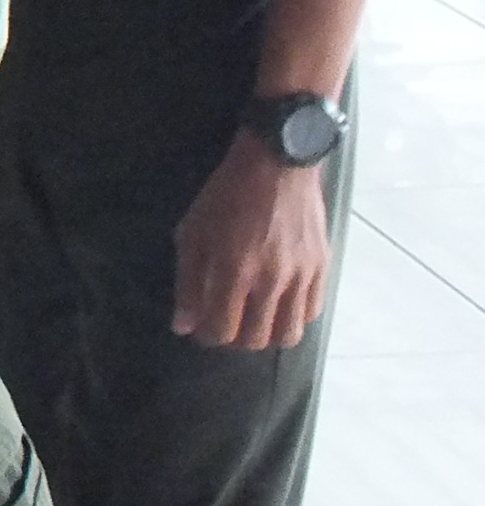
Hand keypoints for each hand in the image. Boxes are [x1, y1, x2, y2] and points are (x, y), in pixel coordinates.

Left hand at [173, 136, 332, 349]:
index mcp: (233, 269)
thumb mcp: (193, 232)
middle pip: (257, 339)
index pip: (223, 329)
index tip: (202, 328)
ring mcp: (301, 276)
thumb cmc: (226, 195)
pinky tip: (277, 306)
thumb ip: (187, 282)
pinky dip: (293, 318)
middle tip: (225, 326)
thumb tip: (183, 325)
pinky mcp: (322, 269)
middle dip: (235, 340)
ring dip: (267, 336)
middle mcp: (271, 279)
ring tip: (252, 322)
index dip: (208, 336)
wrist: (276, 165)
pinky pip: (312, 313)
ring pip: (289, 334)